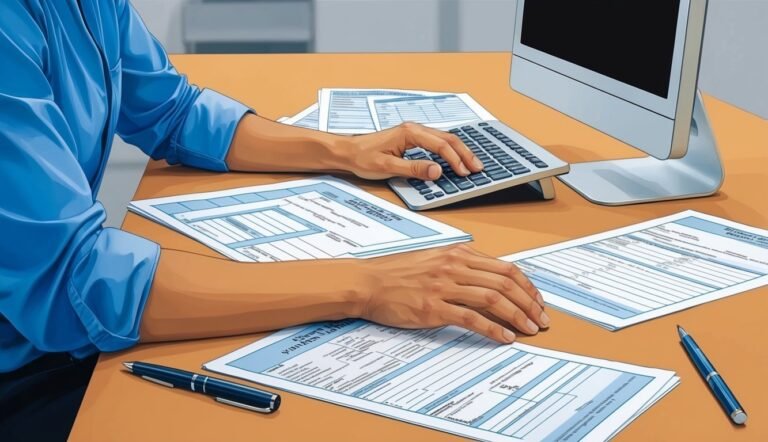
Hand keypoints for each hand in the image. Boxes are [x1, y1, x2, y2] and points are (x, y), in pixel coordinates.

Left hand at [344, 122, 484, 180]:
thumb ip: (414, 169)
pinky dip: (449, 151)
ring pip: (444, 139)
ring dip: (459, 152)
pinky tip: (455, 159)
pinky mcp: (412, 139)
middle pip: (447, 138)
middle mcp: (414, 129)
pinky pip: (436, 143)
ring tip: (471, 165)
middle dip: (464, 154)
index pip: (441, 145)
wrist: (348, 151)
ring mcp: (414, 133)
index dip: (455, 159)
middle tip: (478, 168)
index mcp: (409, 133)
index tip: (465, 172)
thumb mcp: (387, 166)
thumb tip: (437, 170)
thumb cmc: (363, 157)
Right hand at [357, 244, 549, 342]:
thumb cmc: (395, 272)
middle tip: (541, 319)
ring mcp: (444, 286)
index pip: (504, 268)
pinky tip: (504, 337)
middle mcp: (454, 266)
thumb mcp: (433, 259)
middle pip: (505, 283)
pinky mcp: (434, 307)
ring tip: (529, 329)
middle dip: (529, 303)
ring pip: (493, 299)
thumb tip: (485, 278)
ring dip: (518, 316)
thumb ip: (459, 265)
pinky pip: (472, 318)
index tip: (536, 300)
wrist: (367, 282)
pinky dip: (493, 329)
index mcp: (457, 254)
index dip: (526, 286)